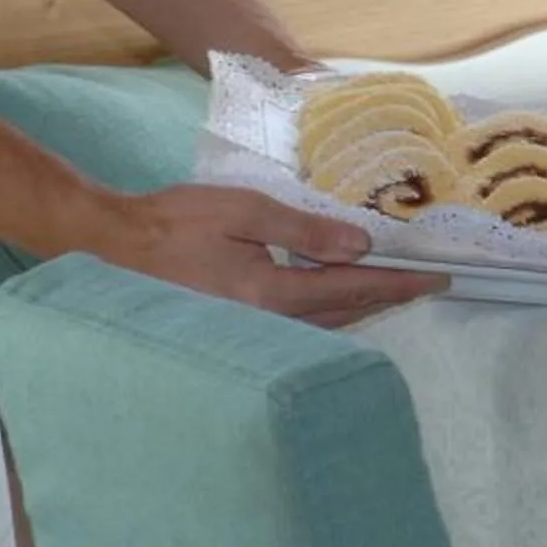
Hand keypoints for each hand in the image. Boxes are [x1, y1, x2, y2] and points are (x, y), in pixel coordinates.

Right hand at [95, 184, 446, 328]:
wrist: (110, 251)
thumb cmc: (173, 222)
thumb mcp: (243, 211)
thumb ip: (303, 229)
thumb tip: (360, 245)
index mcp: (272, 294)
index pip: (352, 289)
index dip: (398, 282)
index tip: (437, 277)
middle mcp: (269, 326)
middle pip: (345, 314)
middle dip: (388, 298)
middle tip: (426, 283)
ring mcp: (252, 335)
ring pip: (324, 327)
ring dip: (362, 309)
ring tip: (393, 290)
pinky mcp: (238, 333)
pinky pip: (301, 328)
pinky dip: (330, 314)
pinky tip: (336, 301)